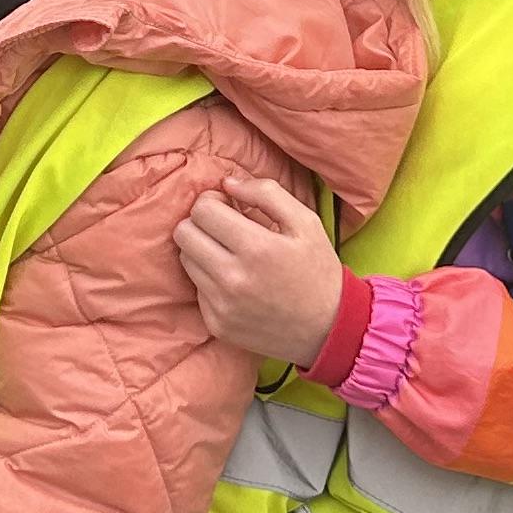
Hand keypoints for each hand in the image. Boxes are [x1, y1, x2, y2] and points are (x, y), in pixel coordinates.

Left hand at [172, 176, 346, 365]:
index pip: (202, 210)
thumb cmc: (317, 270)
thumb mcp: (306, 222)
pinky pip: (196, 288)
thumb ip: (267, 193)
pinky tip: (235, 280)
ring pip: (185, 259)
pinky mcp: (217, 324)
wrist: (328, 329)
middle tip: (224, 227)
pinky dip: (210, 279)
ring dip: (202, 250)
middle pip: (184, 233)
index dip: (212, 201)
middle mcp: (233, 278)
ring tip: (230, 253)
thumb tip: (227, 184)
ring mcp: (222, 305)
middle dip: (201, 222)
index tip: (228, 206)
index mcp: (256, 247)